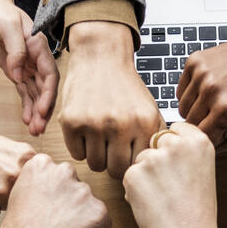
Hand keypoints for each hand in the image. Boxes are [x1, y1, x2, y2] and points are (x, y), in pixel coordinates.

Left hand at [0, 0, 58, 134]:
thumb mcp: (7, 26)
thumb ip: (16, 50)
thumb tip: (18, 74)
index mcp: (39, 47)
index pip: (50, 75)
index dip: (48, 94)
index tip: (42, 110)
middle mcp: (37, 60)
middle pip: (45, 89)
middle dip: (44, 110)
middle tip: (39, 128)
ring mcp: (28, 67)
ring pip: (36, 95)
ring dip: (36, 113)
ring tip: (34, 131)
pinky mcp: (17, 72)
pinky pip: (25, 93)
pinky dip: (27, 107)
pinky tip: (28, 121)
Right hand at [0, 119, 34, 216]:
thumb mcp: (13, 148)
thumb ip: (29, 167)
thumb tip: (43, 187)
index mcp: (28, 160)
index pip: (38, 186)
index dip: (27, 187)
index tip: (21, 186)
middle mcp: (16, 175)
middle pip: (24, 198)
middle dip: (13, 194)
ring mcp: (1, 190)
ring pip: (8, 207)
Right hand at [0, 153, 111, 227]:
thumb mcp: (19, 197)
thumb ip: (40, 185)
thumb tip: (56, 190)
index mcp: (41, 165)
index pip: (59, 173)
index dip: (55, 194)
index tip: (48, 206)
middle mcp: (64, 172)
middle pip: (76, 186)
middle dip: (70, 204)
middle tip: (56, 223)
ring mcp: (83, 192)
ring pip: (90, 204)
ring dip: (82, 218)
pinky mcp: (99, 212)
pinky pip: (102, 221)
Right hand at [59, 21, 164, 178]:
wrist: (101, 56)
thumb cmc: (126, 88)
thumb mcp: (150, 110)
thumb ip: (154, 139)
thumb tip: (154, 167)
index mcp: (144, 123)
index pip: (138, 165)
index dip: (132, 163)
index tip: (128, 156)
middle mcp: (120, 124)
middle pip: (116, 170)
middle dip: (114, 164)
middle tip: (112, 151)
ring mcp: (94, 124)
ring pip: (95, 165)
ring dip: (97, 156)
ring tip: (100, 139)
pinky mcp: (72, 122)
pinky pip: (77, 154)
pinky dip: (80, 148)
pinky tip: (86, 132)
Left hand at [122, 122, 220, 227]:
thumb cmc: (197, 214)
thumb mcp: (202, 172)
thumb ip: (185, 153)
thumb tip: (163, 145)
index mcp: (198, 141)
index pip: (174, 129)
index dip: (172, 148)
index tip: (176, 163)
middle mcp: (176, 144)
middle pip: (155, 142)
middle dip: (157, 160)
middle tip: (169, 186)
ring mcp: (153, 158)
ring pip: (140, 160)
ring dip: (145, 176)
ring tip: (162, 198)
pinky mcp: (134, 174)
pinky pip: (128, 176)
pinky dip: (135, 190)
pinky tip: (151, 204)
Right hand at [177, 23, 226, 148]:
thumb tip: (210, 151)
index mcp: (225, 108)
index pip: (201, 138)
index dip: (212, 138)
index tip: (222, 131)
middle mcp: (210, 89)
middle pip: (190, 124)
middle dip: (204, 124)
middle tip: (221, 116)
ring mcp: (200, 73)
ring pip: (182, 108)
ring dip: (196, 110)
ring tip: (215, 102)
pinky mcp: (195, 61)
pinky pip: (181, 90)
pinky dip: (191, 94)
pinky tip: (208, 90)